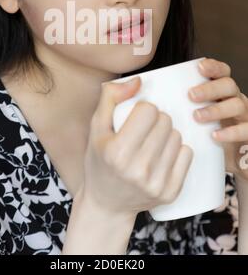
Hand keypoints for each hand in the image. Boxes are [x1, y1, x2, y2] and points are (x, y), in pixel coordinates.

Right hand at [82, 76, 192, 216]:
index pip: (149, 110)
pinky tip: (163, 154)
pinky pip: (187, 154)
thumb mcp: (96, 127)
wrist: (106, 203)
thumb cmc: (99, 160)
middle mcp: (137, 169)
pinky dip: (177, 150)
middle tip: (144, 130)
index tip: (135, 117)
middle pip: (165, 121)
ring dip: (167, 134)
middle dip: (156, 119)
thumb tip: (138, 81)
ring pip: (177, 136)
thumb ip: (110, 97)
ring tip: (152, 142)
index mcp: (116, 151)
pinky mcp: (170, 193)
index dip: (142, 109)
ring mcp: (156, 183)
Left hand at [188, 57, 247, 180]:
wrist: (233, 161)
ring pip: (237, 104)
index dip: (213, 67)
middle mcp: (236, 99)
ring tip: (197, 117)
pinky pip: (246, 129)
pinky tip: (215, 135)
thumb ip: (178, 102)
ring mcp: (245, 115)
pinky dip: (231, 132)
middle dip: (210, 88)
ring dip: (216, 109)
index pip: (222, 71)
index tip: (199, 67)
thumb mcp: (194, 115)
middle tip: (191, 95)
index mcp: (222, 91)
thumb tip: (144, 88)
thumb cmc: (207, 133)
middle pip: (229, 85)